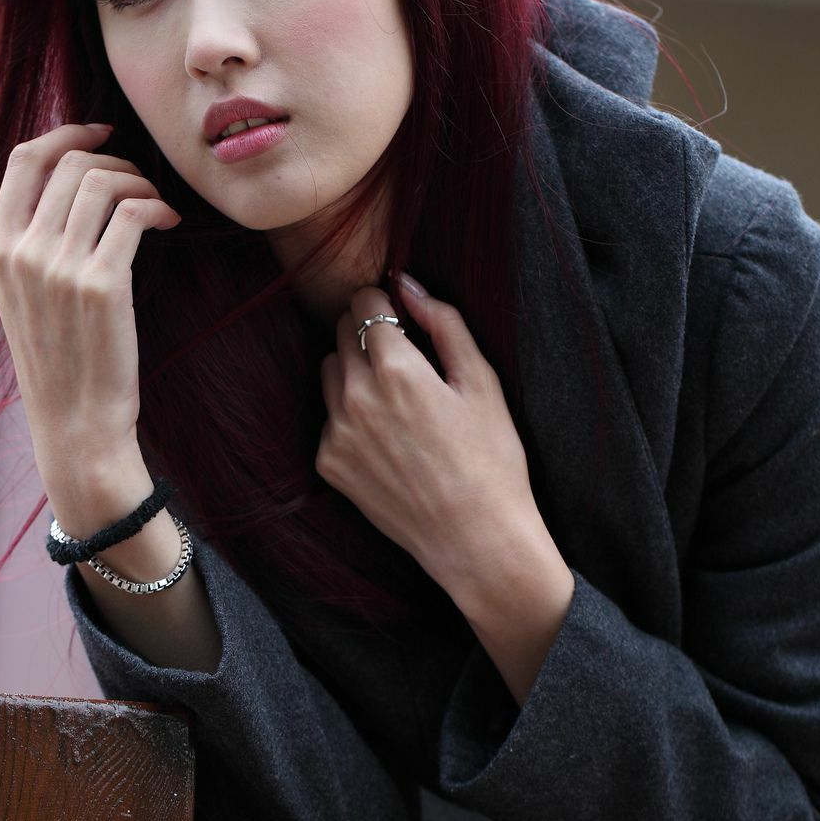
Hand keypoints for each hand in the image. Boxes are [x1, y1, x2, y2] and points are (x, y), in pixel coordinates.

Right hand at [0, 121, 179, 501]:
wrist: (75, 425)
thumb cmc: (61, 363)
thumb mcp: (26, 299)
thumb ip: (33, 245)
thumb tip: (69, 187)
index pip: (23, 160)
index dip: (65, 133)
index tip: (100, 132)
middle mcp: (20, 252)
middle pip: (69, 162)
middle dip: (114, 160)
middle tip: (141, 184)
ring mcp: (57, 267)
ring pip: (102, 180)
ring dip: (140, 181)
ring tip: (158, 206)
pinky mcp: (100, 284)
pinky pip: (133, 212)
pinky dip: (158, 206)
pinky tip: (170, 221)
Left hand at [316, 274, 566, 616]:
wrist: (475, 538)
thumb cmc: (490, 458)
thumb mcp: (481, 381)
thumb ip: (443, 322)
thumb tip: (406, 282)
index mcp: (396, 369)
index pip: (365, 302)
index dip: (386, 305)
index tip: (404, 320)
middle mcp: (356, 396)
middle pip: (343, 332)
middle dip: (370, 335)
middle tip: (407, 363)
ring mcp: (337, 432)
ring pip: (330, 372)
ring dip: (355, 371)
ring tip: (397, 400)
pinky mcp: (329, 463)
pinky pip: (329, 417)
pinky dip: (351, 416)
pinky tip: (389, 439)